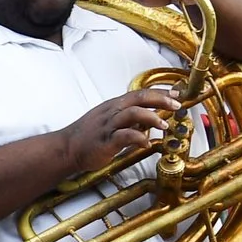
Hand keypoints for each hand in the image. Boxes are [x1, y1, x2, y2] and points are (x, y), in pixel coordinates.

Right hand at [61, 87, 179, 175]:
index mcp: (113, 105)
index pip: (140, 94)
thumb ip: (128, 119)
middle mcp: (111, 112)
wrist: (65, 149)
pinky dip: (138, 138)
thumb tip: (149, 120)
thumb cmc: (87, 136)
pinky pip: (124, 136)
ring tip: (164, 125)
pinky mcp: (105, 141)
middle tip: (176, 106)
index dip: (160, 93)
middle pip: (139, 98)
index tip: (176, 95)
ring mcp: (108, 126)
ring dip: (151, 118)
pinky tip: (146, 143)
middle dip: (161, 100)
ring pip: (133, 113)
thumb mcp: (108, 121)